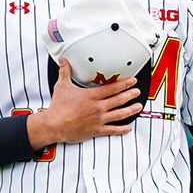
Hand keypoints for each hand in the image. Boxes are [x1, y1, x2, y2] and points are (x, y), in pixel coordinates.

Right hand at [26, 59, 142, 146]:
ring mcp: (99, 119)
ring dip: (131, 110)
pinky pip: (113, 130)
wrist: (53, 125)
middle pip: (120, 100)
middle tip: (138, 92)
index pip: (113, 88)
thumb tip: (63, 61)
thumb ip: (65, 72)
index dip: (125, 83)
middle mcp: (98, 107)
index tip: (133, 81)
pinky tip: (128, 127)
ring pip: (120, 114)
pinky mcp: (96, 130)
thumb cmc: (58, 108)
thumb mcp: (62, 86)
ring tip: (138, 106)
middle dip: (131, 95)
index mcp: (92, 96)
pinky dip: (122, 129)